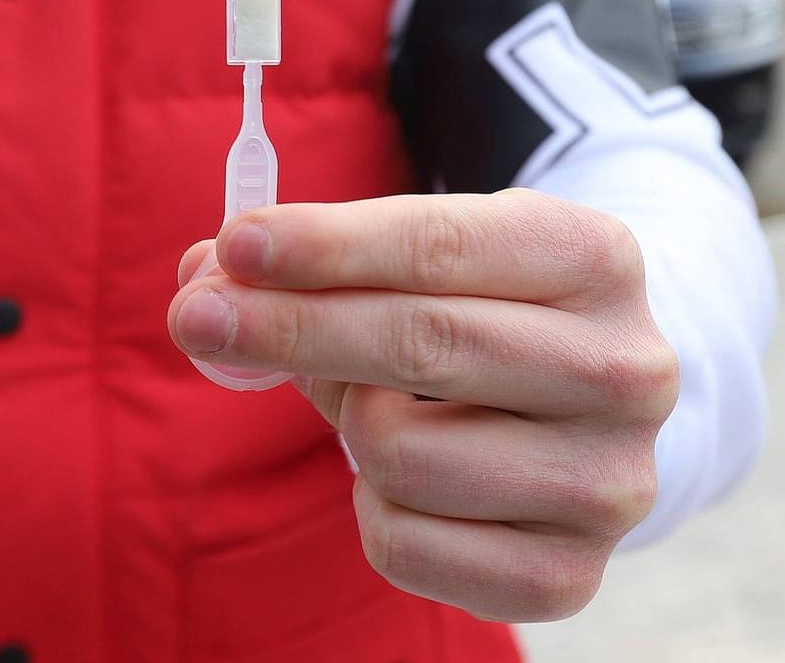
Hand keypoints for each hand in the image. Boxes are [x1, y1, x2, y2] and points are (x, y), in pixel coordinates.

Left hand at [169, 189, 678, 621]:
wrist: (577, 410)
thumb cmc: (471, 312)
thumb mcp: (416, 260)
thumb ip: (309, 262)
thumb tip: (203, 281)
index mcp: (593, 257)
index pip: (442, 245)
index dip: (328, 246)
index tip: (237, 247)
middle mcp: (624, 368)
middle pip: (421, 343)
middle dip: (288, 326)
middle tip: (195, 317)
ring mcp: (608, 482)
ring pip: (395, 451)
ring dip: (348, 426)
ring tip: (378, 408)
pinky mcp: (569, 574)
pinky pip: (400, 542)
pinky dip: (370, 508)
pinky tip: (407, 479)